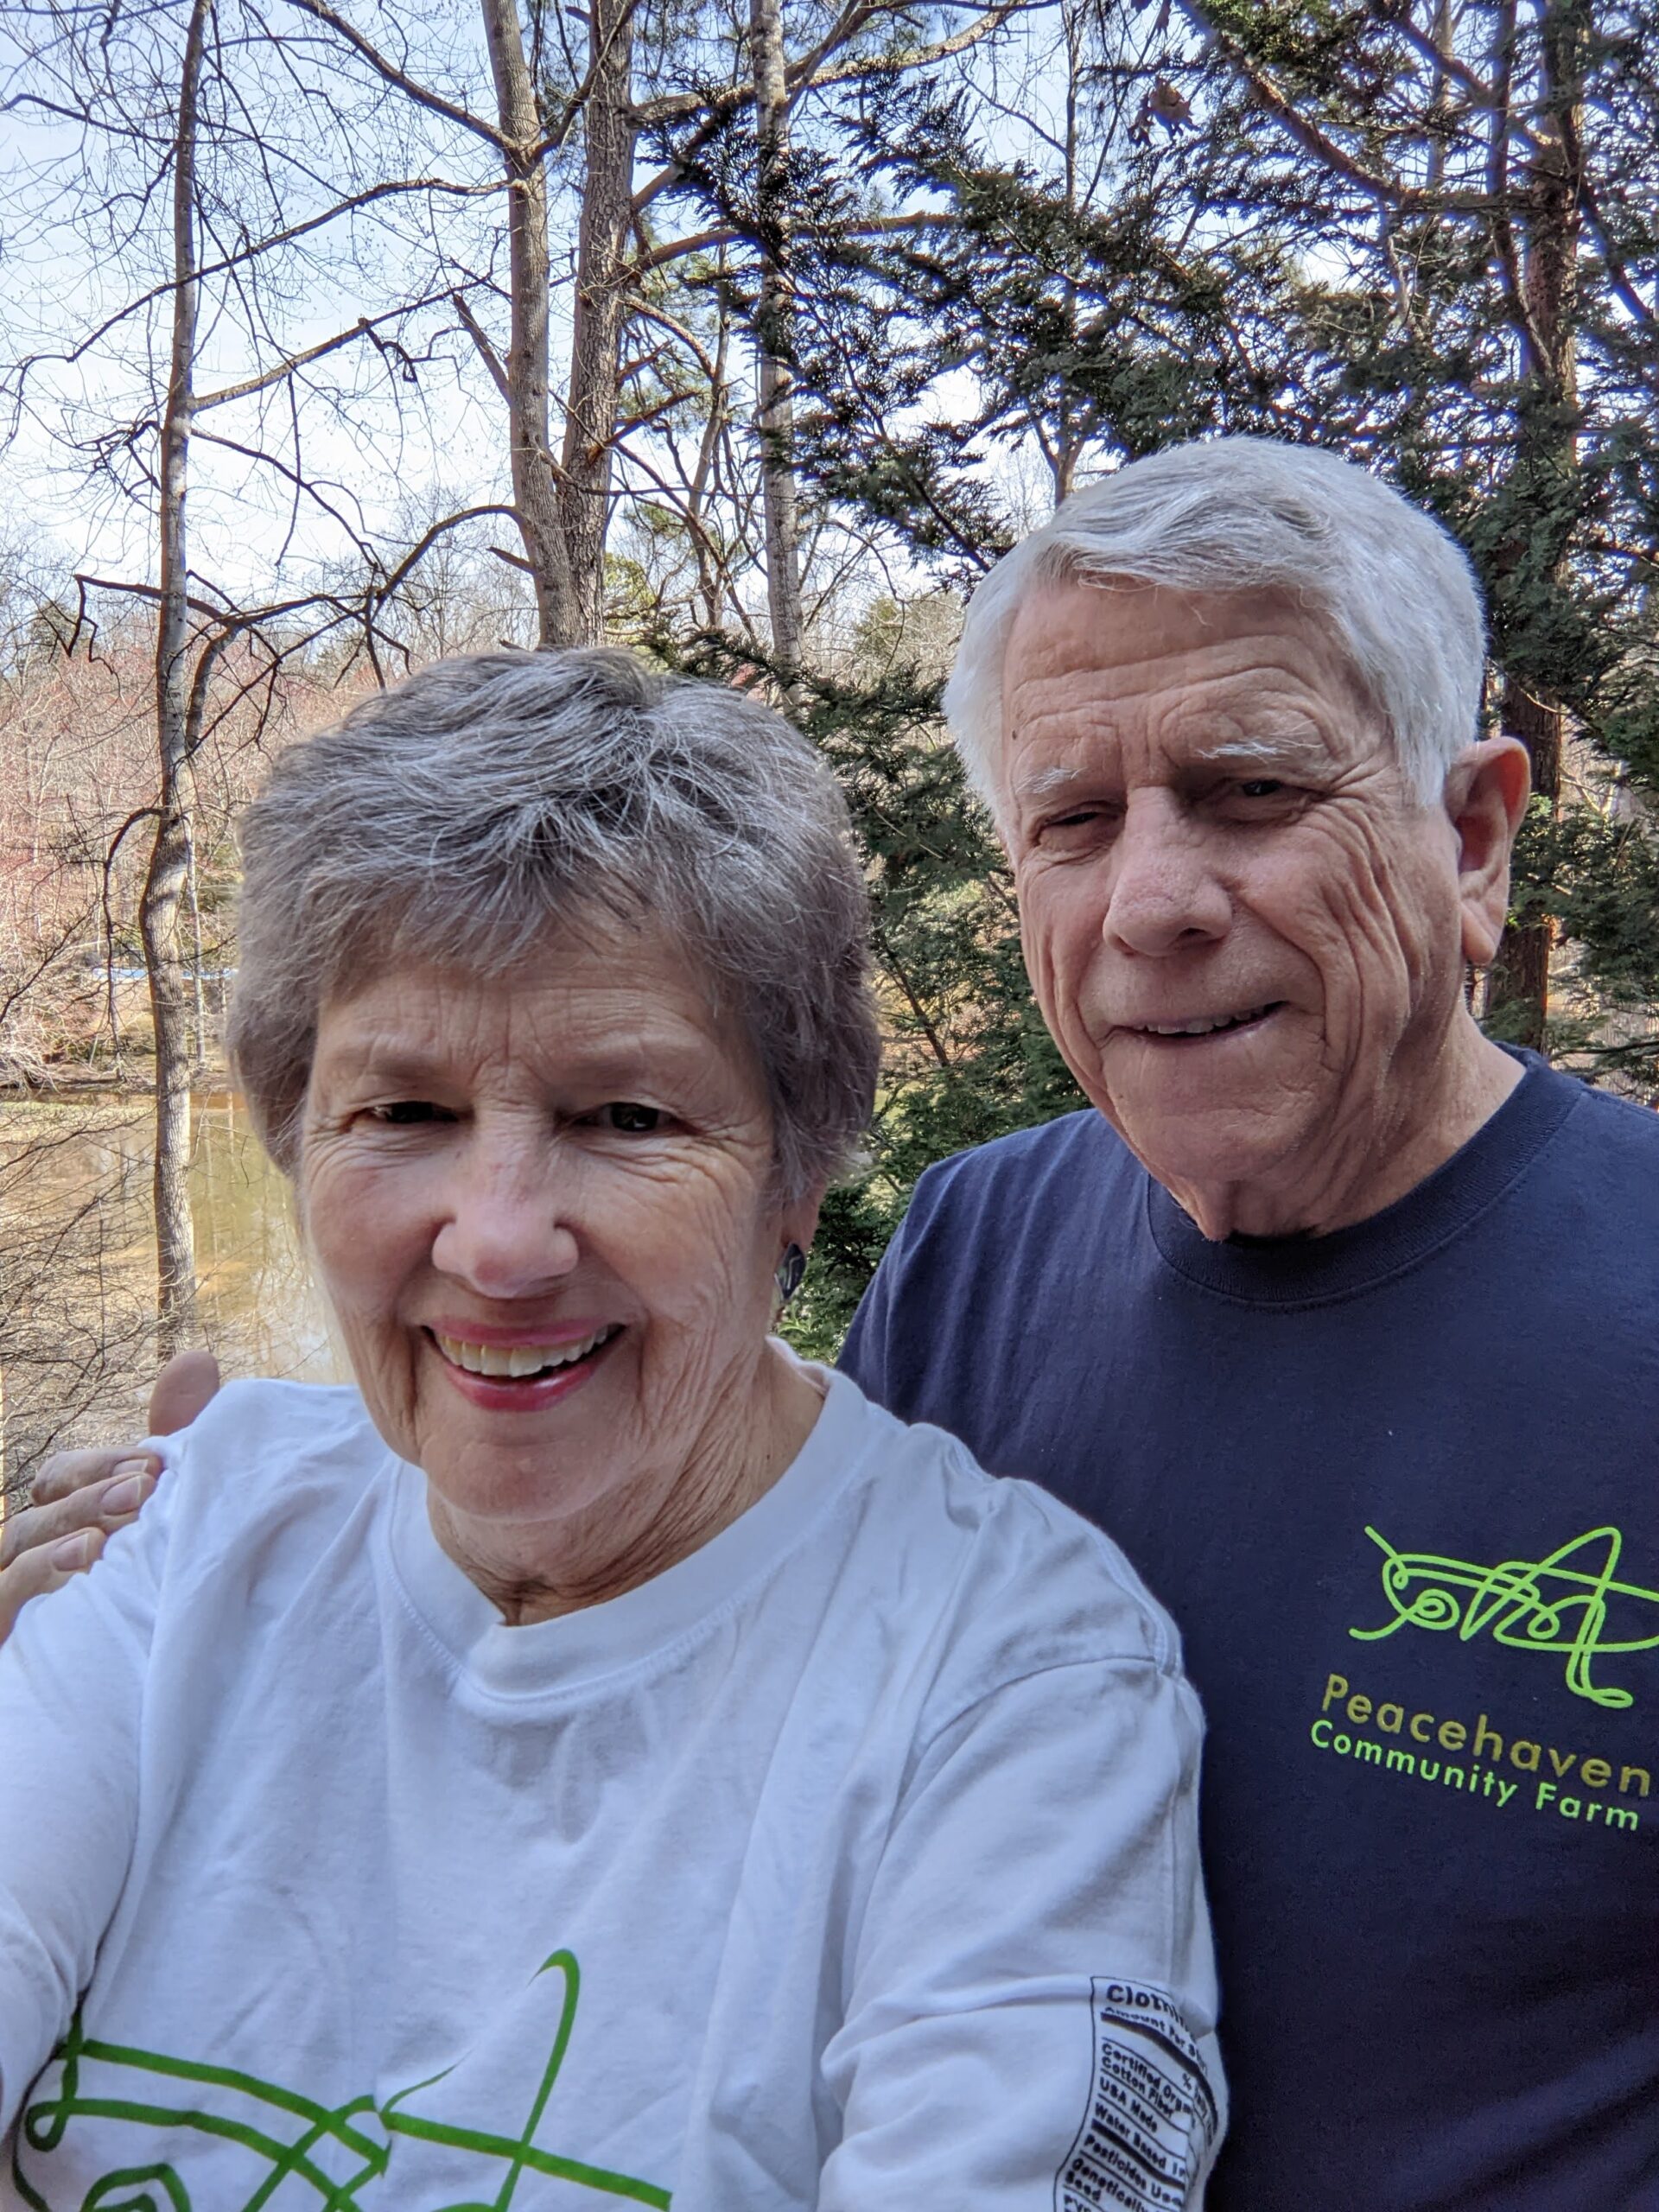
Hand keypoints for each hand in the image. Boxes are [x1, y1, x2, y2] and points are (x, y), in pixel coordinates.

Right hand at [0, 1349, 221, 1647]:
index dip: (100, 1464)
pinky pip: (5, 1598)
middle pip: (38, 1510)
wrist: (131, 1727)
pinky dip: (40, 1575)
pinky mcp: (9, 1647)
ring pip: (17, 1548)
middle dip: (90, 1491)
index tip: (156, 1462)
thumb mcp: (166, 1535)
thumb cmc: (140, 1622)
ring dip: (68, 1526)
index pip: (59, 1478)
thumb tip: (194, 1360)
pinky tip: (85, 1563)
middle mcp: (25, 1566)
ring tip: (125, 1517)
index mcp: (61, 1535)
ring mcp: (9, 1606)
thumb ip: (176, 1450)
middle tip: (149, 1483)